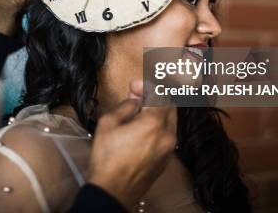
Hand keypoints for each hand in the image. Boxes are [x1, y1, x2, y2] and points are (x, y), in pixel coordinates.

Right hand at [87, 80, 177, 209]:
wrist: (113, 191)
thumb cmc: (107, 159)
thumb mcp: (108, 123)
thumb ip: (125, 106)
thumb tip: (135, 101)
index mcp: (154, 123)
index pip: (159, 94)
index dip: (146, 85)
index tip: (133, 85)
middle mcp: (168, 134)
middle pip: (169, 105)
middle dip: (154, 96)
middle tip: (136, 96)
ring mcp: (169, 148)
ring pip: (170, 120)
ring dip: (157, 111)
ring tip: (137, 112)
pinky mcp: (166, 159)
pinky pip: (167, 134)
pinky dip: (158, 125)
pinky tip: (141, 128)